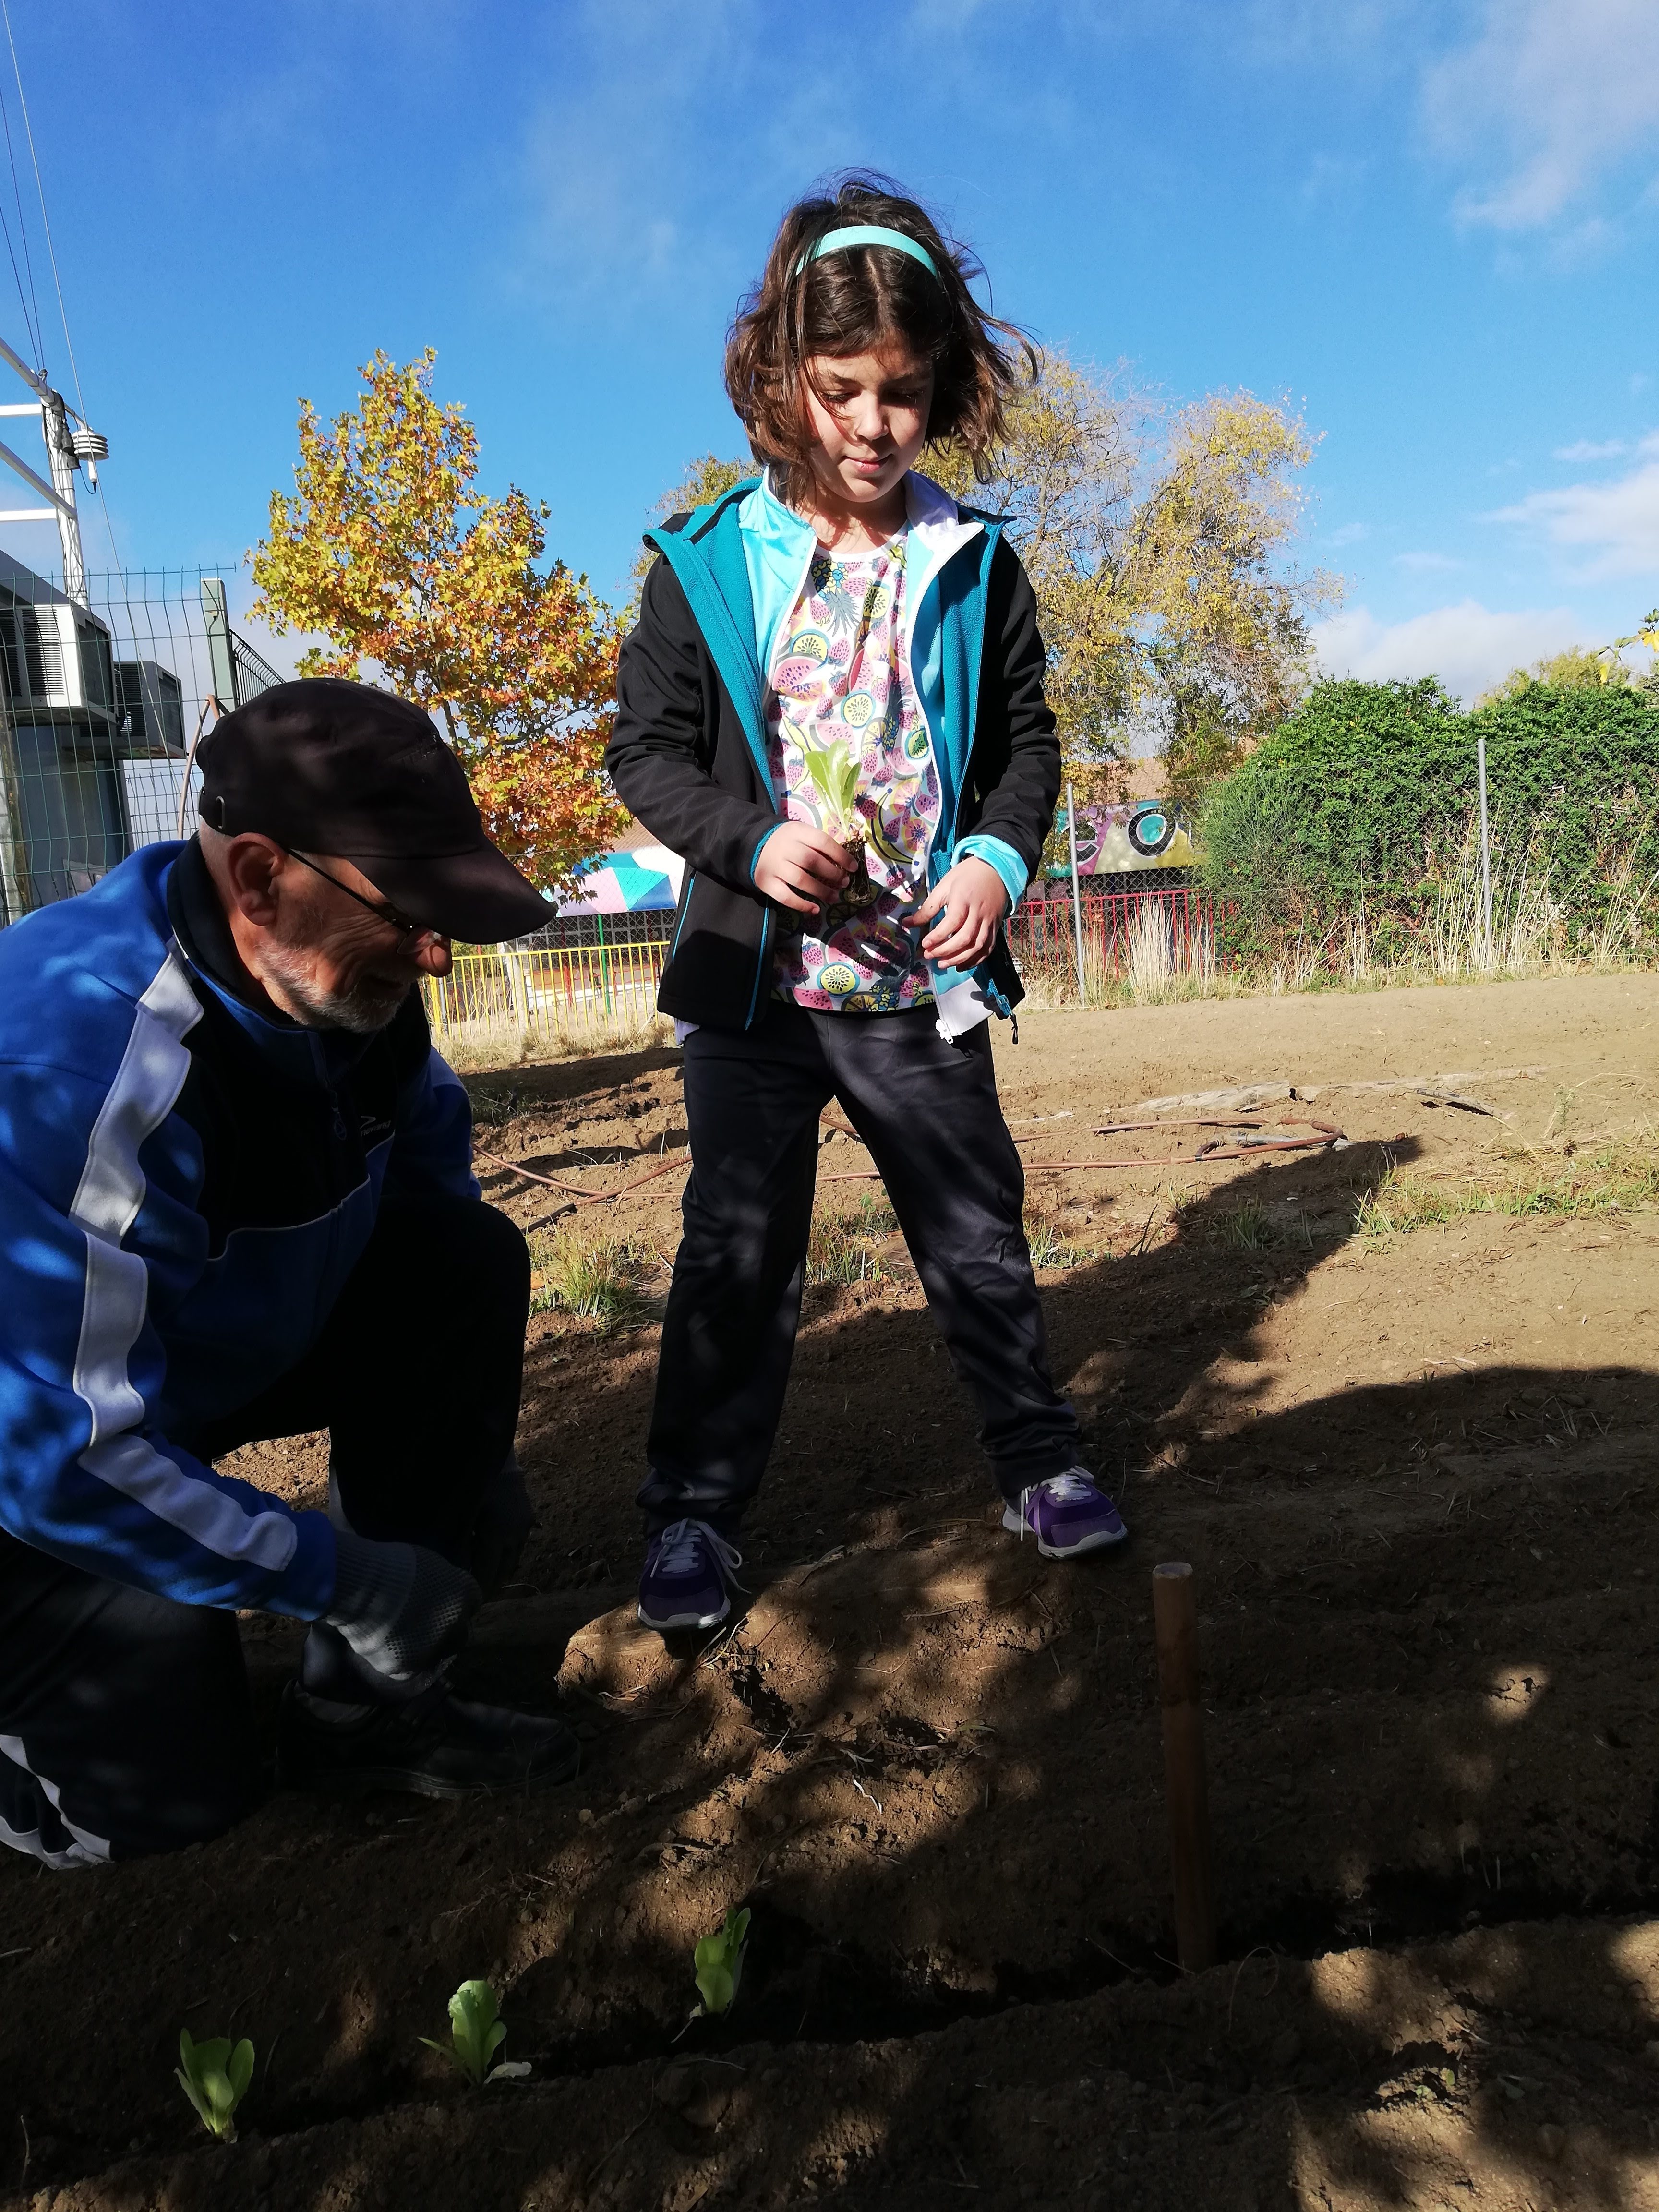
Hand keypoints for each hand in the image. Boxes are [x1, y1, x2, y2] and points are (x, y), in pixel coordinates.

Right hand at [325, 1534, 481, 1680]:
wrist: (361, 1587)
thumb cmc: (393, 1566)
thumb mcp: (430, 1564)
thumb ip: (443, 1583)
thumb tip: (440, 1593)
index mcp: (464, 1596)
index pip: (472, 1604)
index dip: (455, 1604)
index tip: (442, 1603)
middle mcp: (455, 1626)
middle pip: (460, 1635)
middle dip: (447, 1631)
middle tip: (425, 1624)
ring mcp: (432, 1650)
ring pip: (435, 1655)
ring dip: (424, 1647)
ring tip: (402, 1636)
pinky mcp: (406, 1668)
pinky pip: (408, 1668)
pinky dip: (401, 1660)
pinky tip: (389, 1647)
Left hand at [468, 1454, 533, 1597]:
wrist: (494, 1452)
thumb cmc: (470, 1482)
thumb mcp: (459, 1514)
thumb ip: (457, 1545)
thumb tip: (452, 1574)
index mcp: (498, 1533)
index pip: (486, 1573)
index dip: (476, 1590)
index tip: (465, 1603)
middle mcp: (515, 1533)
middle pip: (503, 1572)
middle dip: (488, 1588)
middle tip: (472, 1601)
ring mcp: (524, 1526)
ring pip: (511, 1562)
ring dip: (497, 1575)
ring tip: (480, 1586)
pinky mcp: (526, 1519)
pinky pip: (515, 1548)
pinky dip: (503, 1560)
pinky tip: (490, 1563)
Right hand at [753, 821, 852, 915]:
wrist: (756, 845)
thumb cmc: (788, 842)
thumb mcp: (803, 835)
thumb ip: (819, 846)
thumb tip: (844, 865)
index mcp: (797, 832)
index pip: (822, 842)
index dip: (841, 856)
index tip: (853, 868)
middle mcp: (784, 848)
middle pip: (812, 861)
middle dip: (832, 874)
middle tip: (844, 883)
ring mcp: (774, 866)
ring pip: (800, 880)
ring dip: (821, 891)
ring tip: (834, 897)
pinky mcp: (766, 883)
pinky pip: (785, 897)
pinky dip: (802, 905)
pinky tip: (815, 909)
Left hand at [905, 858, 1008, 968]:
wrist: (996, 870)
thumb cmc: (966, 877)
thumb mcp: (944, 886)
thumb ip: (928, 907)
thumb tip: (907, 924)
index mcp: (964, 898)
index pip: (952, 921)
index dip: (938, 936)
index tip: (924, 944)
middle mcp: (979, 912)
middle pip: (965, 937)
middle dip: (945, 950)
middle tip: (929, 955)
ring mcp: (989, 921)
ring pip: (977, 945)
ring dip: (959, 958)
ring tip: (942, 964)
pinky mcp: (995, 927)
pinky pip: (987, 948)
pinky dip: (975, 959)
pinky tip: (961, 965)